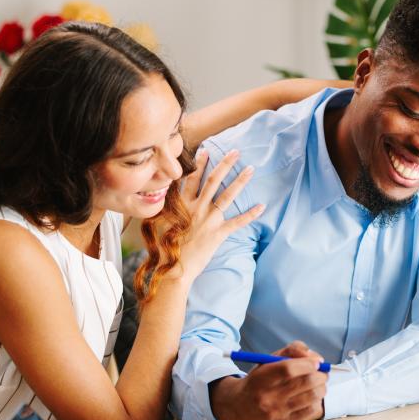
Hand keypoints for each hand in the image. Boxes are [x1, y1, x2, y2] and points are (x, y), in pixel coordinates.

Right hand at [171, 149, 264, 282]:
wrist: (172, 269)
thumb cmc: (163, 248)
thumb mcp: (157, 222)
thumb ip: (163, 207)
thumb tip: (162, 196)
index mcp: (181, 204)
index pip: (192, 178)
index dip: (200, 163)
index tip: (207, 150)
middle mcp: (196, 208)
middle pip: (213, 180)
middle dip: (225, 164)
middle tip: (236, 151)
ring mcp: (208, 220)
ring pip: (227, 196)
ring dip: (240, 181)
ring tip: (251, 169)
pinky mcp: (218, 234)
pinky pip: (237, 222)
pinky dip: (250, 214)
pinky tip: (262, 206)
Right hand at [210, 341, 326, 419]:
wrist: (238, 409)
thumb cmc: (258, 381)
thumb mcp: (268, 360)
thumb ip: (291, 351)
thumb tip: (316, 359)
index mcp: (260, 379)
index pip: (288, 369)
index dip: (307, 364)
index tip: (317, 362)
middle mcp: (266, 398)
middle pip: (305, 383)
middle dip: (321, 375)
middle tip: (323, 373)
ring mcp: (275, 415)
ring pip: (312, 397)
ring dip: (321, 388)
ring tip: (319, 384)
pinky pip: (310, 411)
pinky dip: (316, 401)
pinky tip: (310, 397)